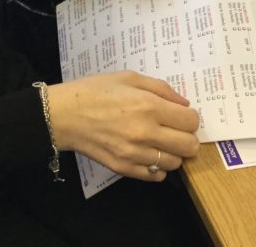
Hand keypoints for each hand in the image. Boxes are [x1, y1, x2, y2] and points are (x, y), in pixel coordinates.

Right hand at [47, 71, 199, 181]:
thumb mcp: (129, 78)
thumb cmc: (96, 91)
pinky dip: (157, 167)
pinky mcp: (124, 169)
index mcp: (148, 106)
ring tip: (159, 142)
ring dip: (172, 153)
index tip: (180, 115)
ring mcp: (134, 154)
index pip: (190, 121)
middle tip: (174, 130)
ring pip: (175, 163)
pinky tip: (147, 153)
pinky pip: (156, 176)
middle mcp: (145, 132)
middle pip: (189, 146)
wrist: (64, 114)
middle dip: (187, 137)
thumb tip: (184, 104)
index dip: (189, 117)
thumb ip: (161, 89)